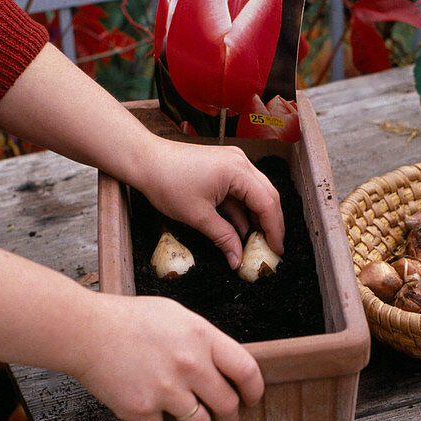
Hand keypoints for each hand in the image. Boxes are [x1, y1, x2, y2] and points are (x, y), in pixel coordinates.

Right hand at [70, 294, 263, 420]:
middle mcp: (190, 365)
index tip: (251, 399)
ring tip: (186, 420)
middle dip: (230, 419)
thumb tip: (223, 365)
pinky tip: (150, 414)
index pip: (246, 371)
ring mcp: (166, 390)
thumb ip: (204, 340)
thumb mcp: (177, 316)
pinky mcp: (142, 410)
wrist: (86, 330)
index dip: (254, 391)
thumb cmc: (129, 319)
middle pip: (228, 405)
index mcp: (203, 337)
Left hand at [136, 138, 284, 269]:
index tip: (276, 251)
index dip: (274, 230)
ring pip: (255, 194)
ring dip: (255, 218)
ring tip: (254, 243)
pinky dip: (241, 210)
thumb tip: (237, 260)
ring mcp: (233, 163)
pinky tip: (239, 230)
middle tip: (270, 248)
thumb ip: (223, 238)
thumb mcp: (198, 217)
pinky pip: (240, 190)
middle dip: (270, 224)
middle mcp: (241, 163)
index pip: (268, 203)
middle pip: (267, 196)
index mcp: (238, 171)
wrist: (145, 160)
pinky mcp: (223, 167)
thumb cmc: (168, 183)